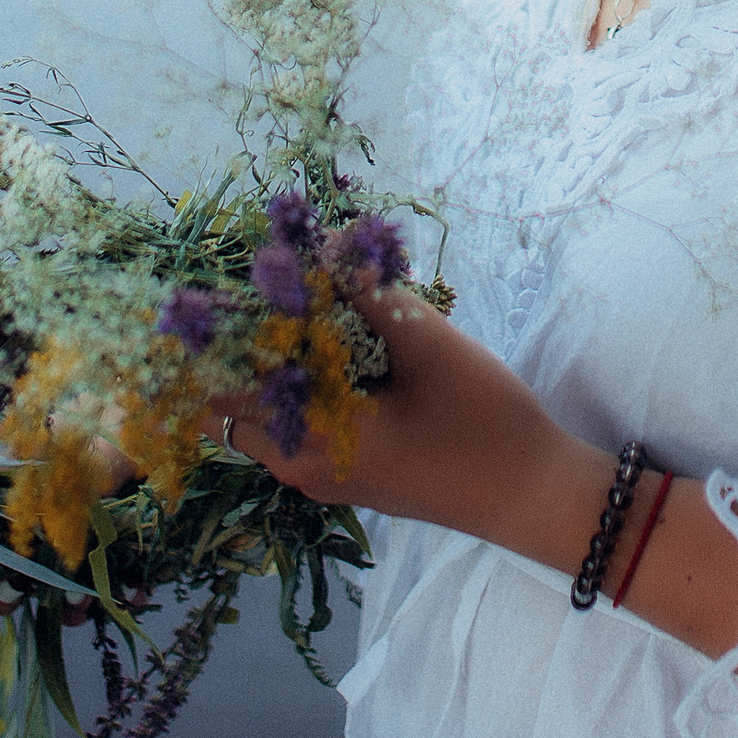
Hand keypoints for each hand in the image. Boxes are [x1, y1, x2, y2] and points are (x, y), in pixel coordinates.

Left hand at [208, 265, 737, 660]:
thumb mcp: (428, 345)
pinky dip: (297, 385)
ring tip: (291, 306)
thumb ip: (370, 290)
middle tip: (254, 286)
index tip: (205, 288)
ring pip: (264, 415)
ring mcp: (322, 475)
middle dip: (233, 346)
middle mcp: (299, 464)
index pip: (222, 387)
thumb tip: (324, 242)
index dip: (208, 336)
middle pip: (232, 404)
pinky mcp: (348, 472)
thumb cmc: (482, 423)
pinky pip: (296, 426)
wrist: (532, 495)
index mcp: (308, 439)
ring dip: (268, 364)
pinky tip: (331, 343)